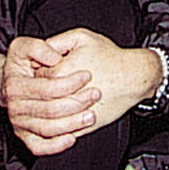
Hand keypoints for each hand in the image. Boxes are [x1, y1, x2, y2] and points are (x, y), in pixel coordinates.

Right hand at [0, 36, 100, 156]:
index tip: (88, 75)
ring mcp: (19, 124)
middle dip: (77, 103)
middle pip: (51, 110)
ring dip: (73, 124)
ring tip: (91, 115)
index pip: (48, 89)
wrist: (8, 82)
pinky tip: (72, 138)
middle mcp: (15, 107)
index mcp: (16, 86)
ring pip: (49, 129)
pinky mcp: (24, 136)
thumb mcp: (23, 46)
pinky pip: (39, 147)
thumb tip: (54, 58)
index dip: (70, 83)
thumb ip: (38, 47)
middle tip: (96, 94)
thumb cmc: (20, 63)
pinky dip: (56, 146)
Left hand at [34, 28, 162, 138]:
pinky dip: (58, 126)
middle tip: (53, 83)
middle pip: (38, 98)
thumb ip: (56, 42)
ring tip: (58, 97)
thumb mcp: (81, 37)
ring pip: (47, 118)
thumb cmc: (110, 57)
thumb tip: (40, 52)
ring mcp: (72, 115)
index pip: (34, 77)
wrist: (133, 77)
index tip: (47, 68)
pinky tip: (63, 114)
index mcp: (59, 73)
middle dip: (41, 92)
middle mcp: (63, 96)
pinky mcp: (81, 127)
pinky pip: (60, 132)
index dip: (38, 72)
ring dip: (48, 109)